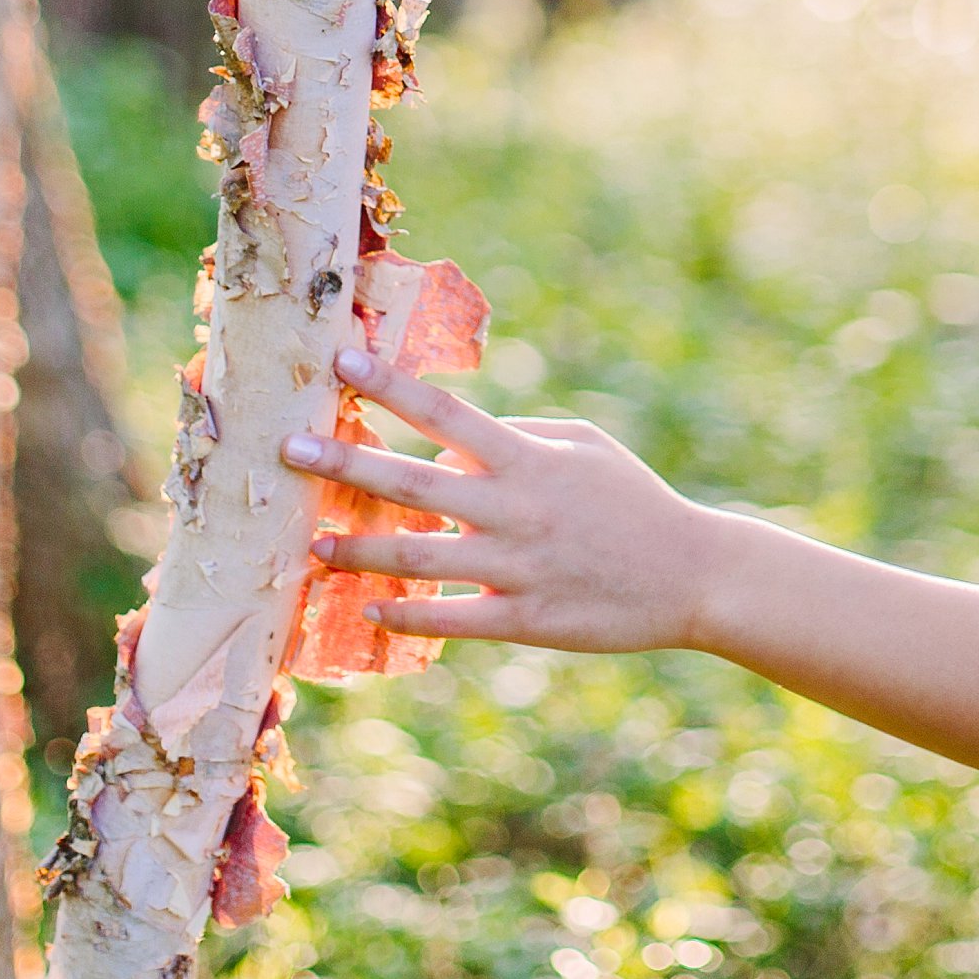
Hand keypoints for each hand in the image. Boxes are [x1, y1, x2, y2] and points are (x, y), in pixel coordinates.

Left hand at [280, 346, 734, 654]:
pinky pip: (447, 618)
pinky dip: (403, 612)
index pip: (444, 411)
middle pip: (409, 481)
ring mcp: (514, 566)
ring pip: (413, 556)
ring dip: (355, 549)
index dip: (388, 384)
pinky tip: (368, 606)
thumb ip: (518, 435)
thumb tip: (453, 441)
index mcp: (526, 456)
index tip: (338, 360)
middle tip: (287, 449)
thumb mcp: (584, 445)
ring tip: (311, 542)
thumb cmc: (631, 500)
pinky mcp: (523, 619)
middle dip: (343, 463)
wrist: (692, 575)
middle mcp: (512, 507)